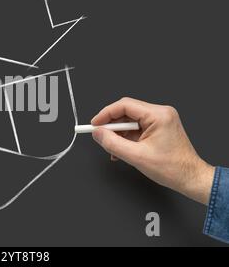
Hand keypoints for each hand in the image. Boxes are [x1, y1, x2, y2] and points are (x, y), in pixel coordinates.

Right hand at [91, 97, 214, 204]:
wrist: (190, 178)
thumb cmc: (172, 169)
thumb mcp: (136, 156)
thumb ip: (113, 143)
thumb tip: (97, 133)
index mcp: (158, 115)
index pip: (125, 105)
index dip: (106, 114)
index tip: (94, 124)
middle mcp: (161, 113)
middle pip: (127, 112)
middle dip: (112, 125)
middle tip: (100, 136)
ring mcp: (161, 120)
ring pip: (130, 121)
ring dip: (119, 134)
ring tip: (113, 148)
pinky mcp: (159, 128)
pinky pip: (137, 128)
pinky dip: (127, 138)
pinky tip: (122, 150)